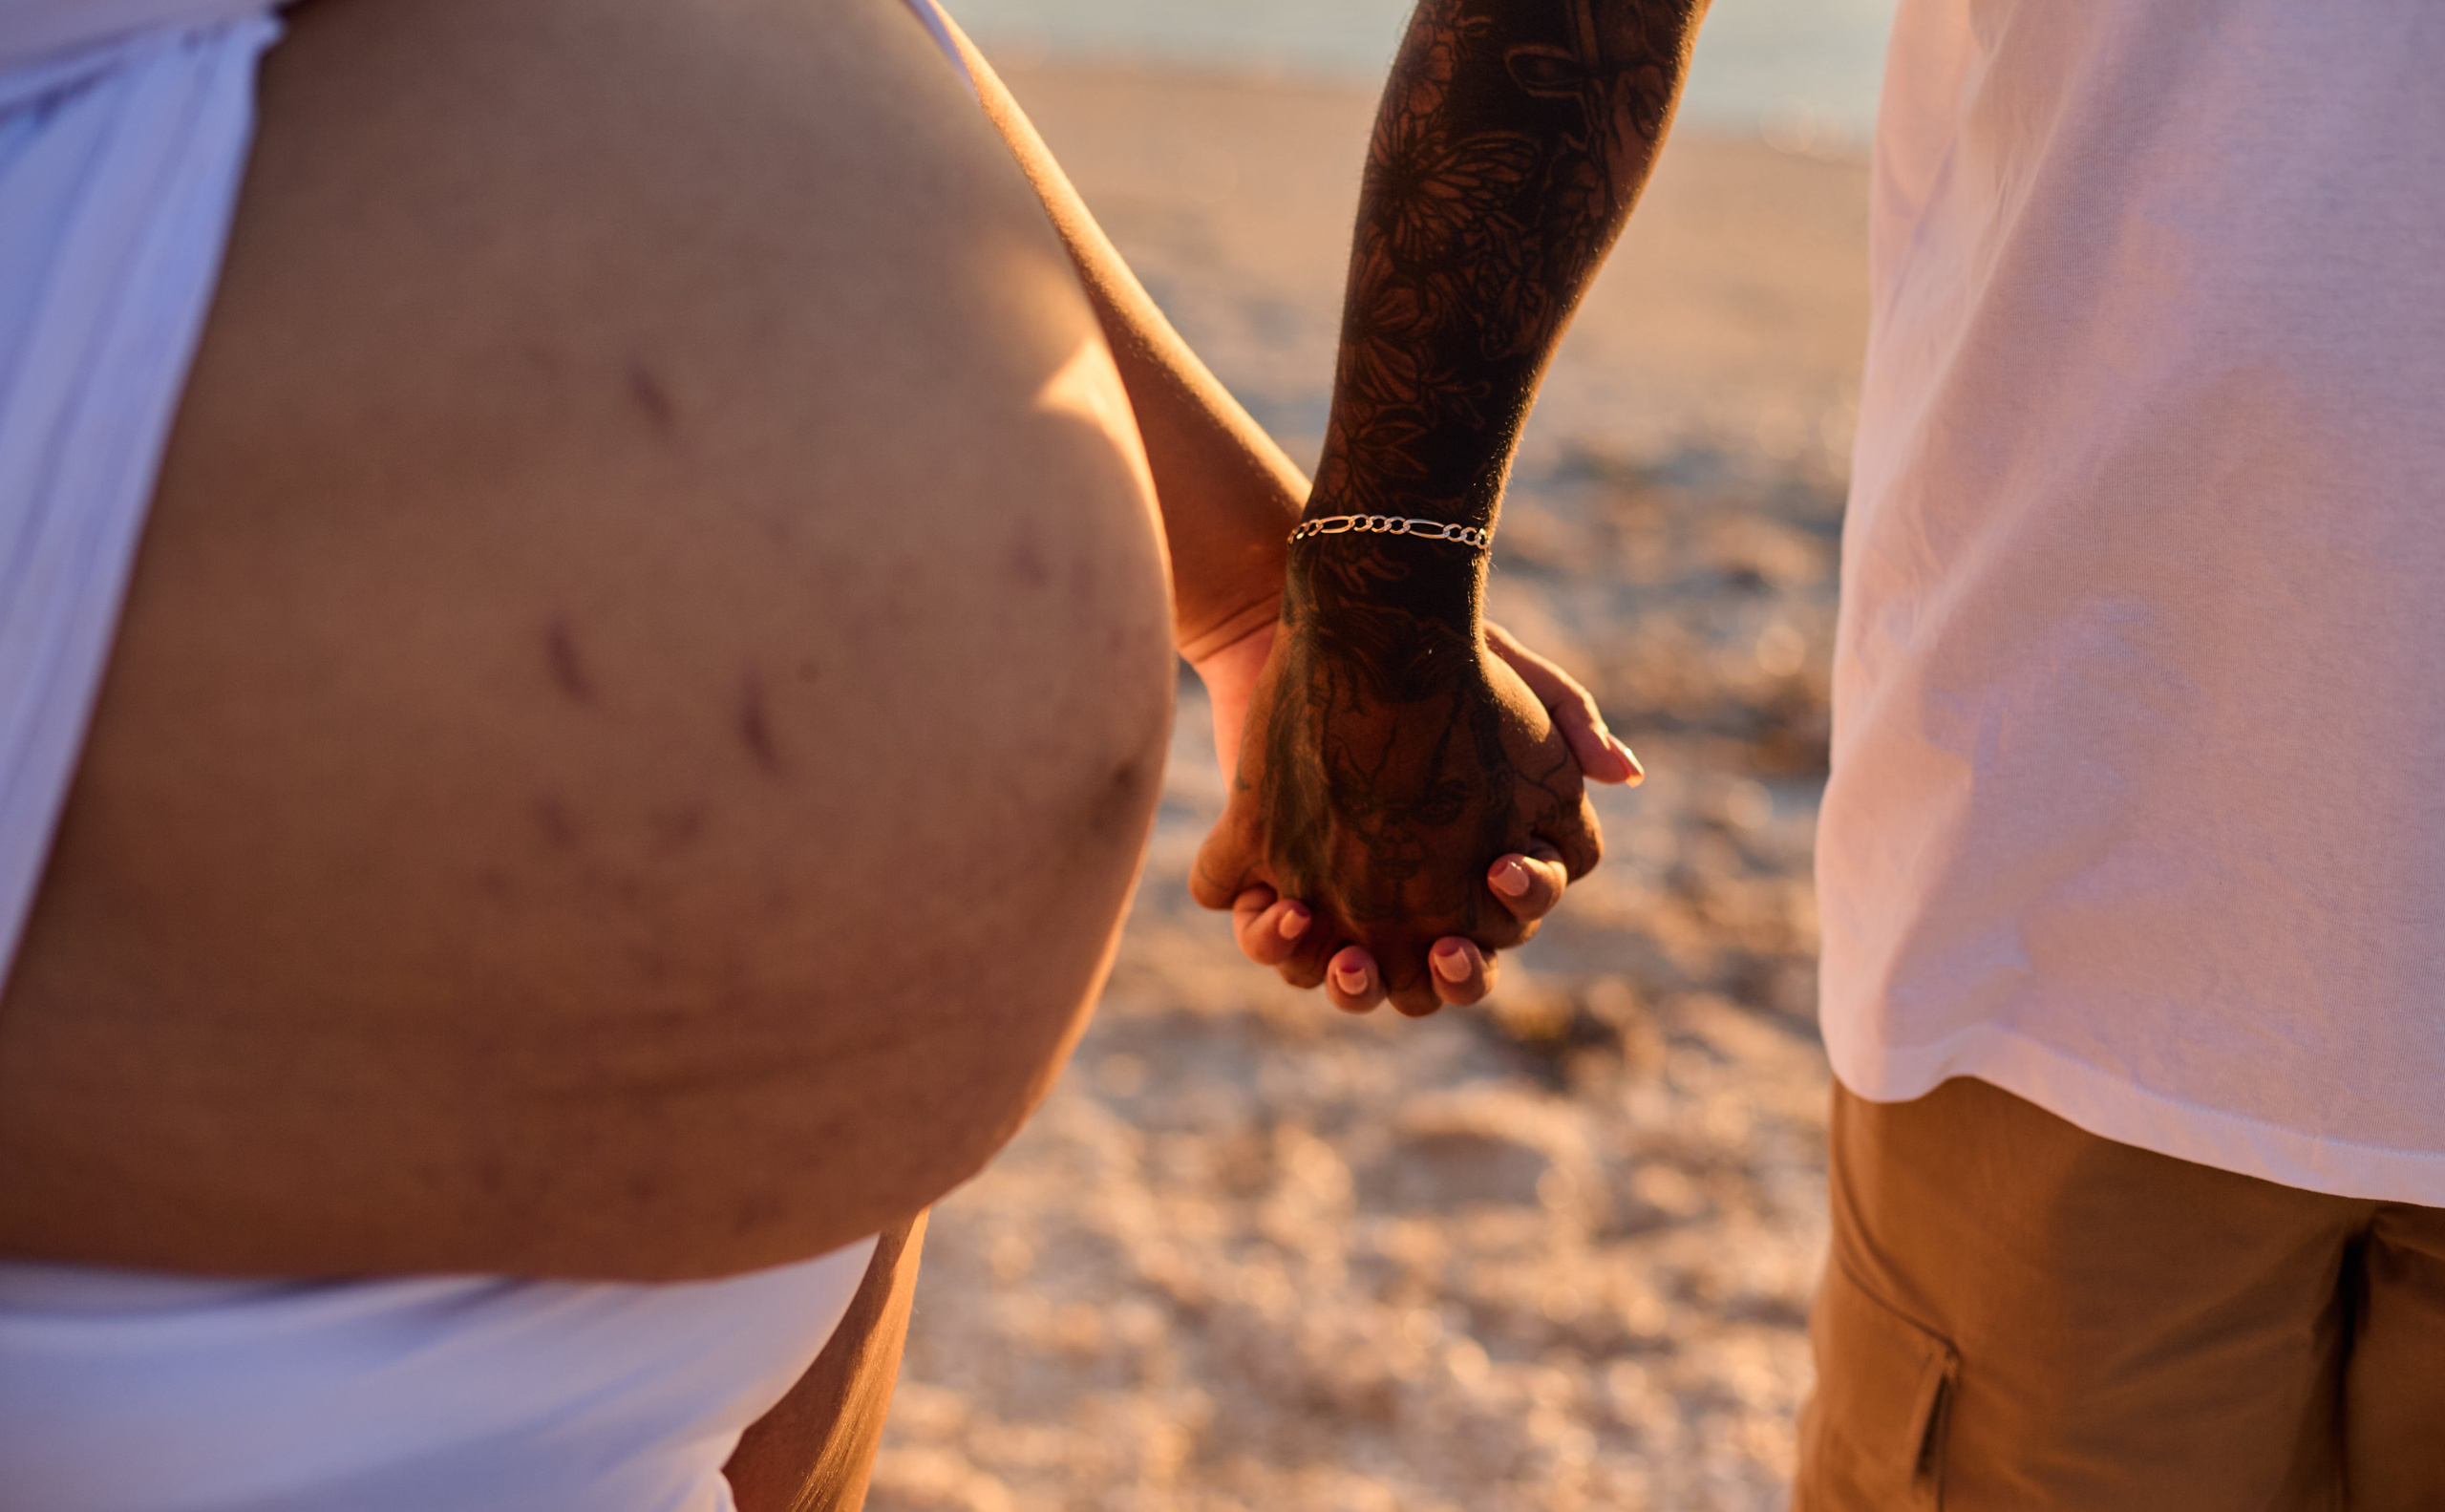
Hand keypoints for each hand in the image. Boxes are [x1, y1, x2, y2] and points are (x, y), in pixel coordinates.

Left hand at [1190, 611, 1637, 1014]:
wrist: (1319, 628)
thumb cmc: (1426, 654)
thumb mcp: (1502, 667)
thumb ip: (1567, 715)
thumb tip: (1628, 772)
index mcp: (1476, 867)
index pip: (1506, 924)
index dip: (1510, 916)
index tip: (1501, 874)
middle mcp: (1407, 898)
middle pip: (1433, 982)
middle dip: (1440, 981)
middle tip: (1441, 953)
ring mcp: (1334, 895)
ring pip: (1348, 981)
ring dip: (1350, 985)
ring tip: (1345, 956)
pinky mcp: (1266, 878)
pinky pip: (1268, 942)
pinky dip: (1273, 943)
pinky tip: (1285, 911)